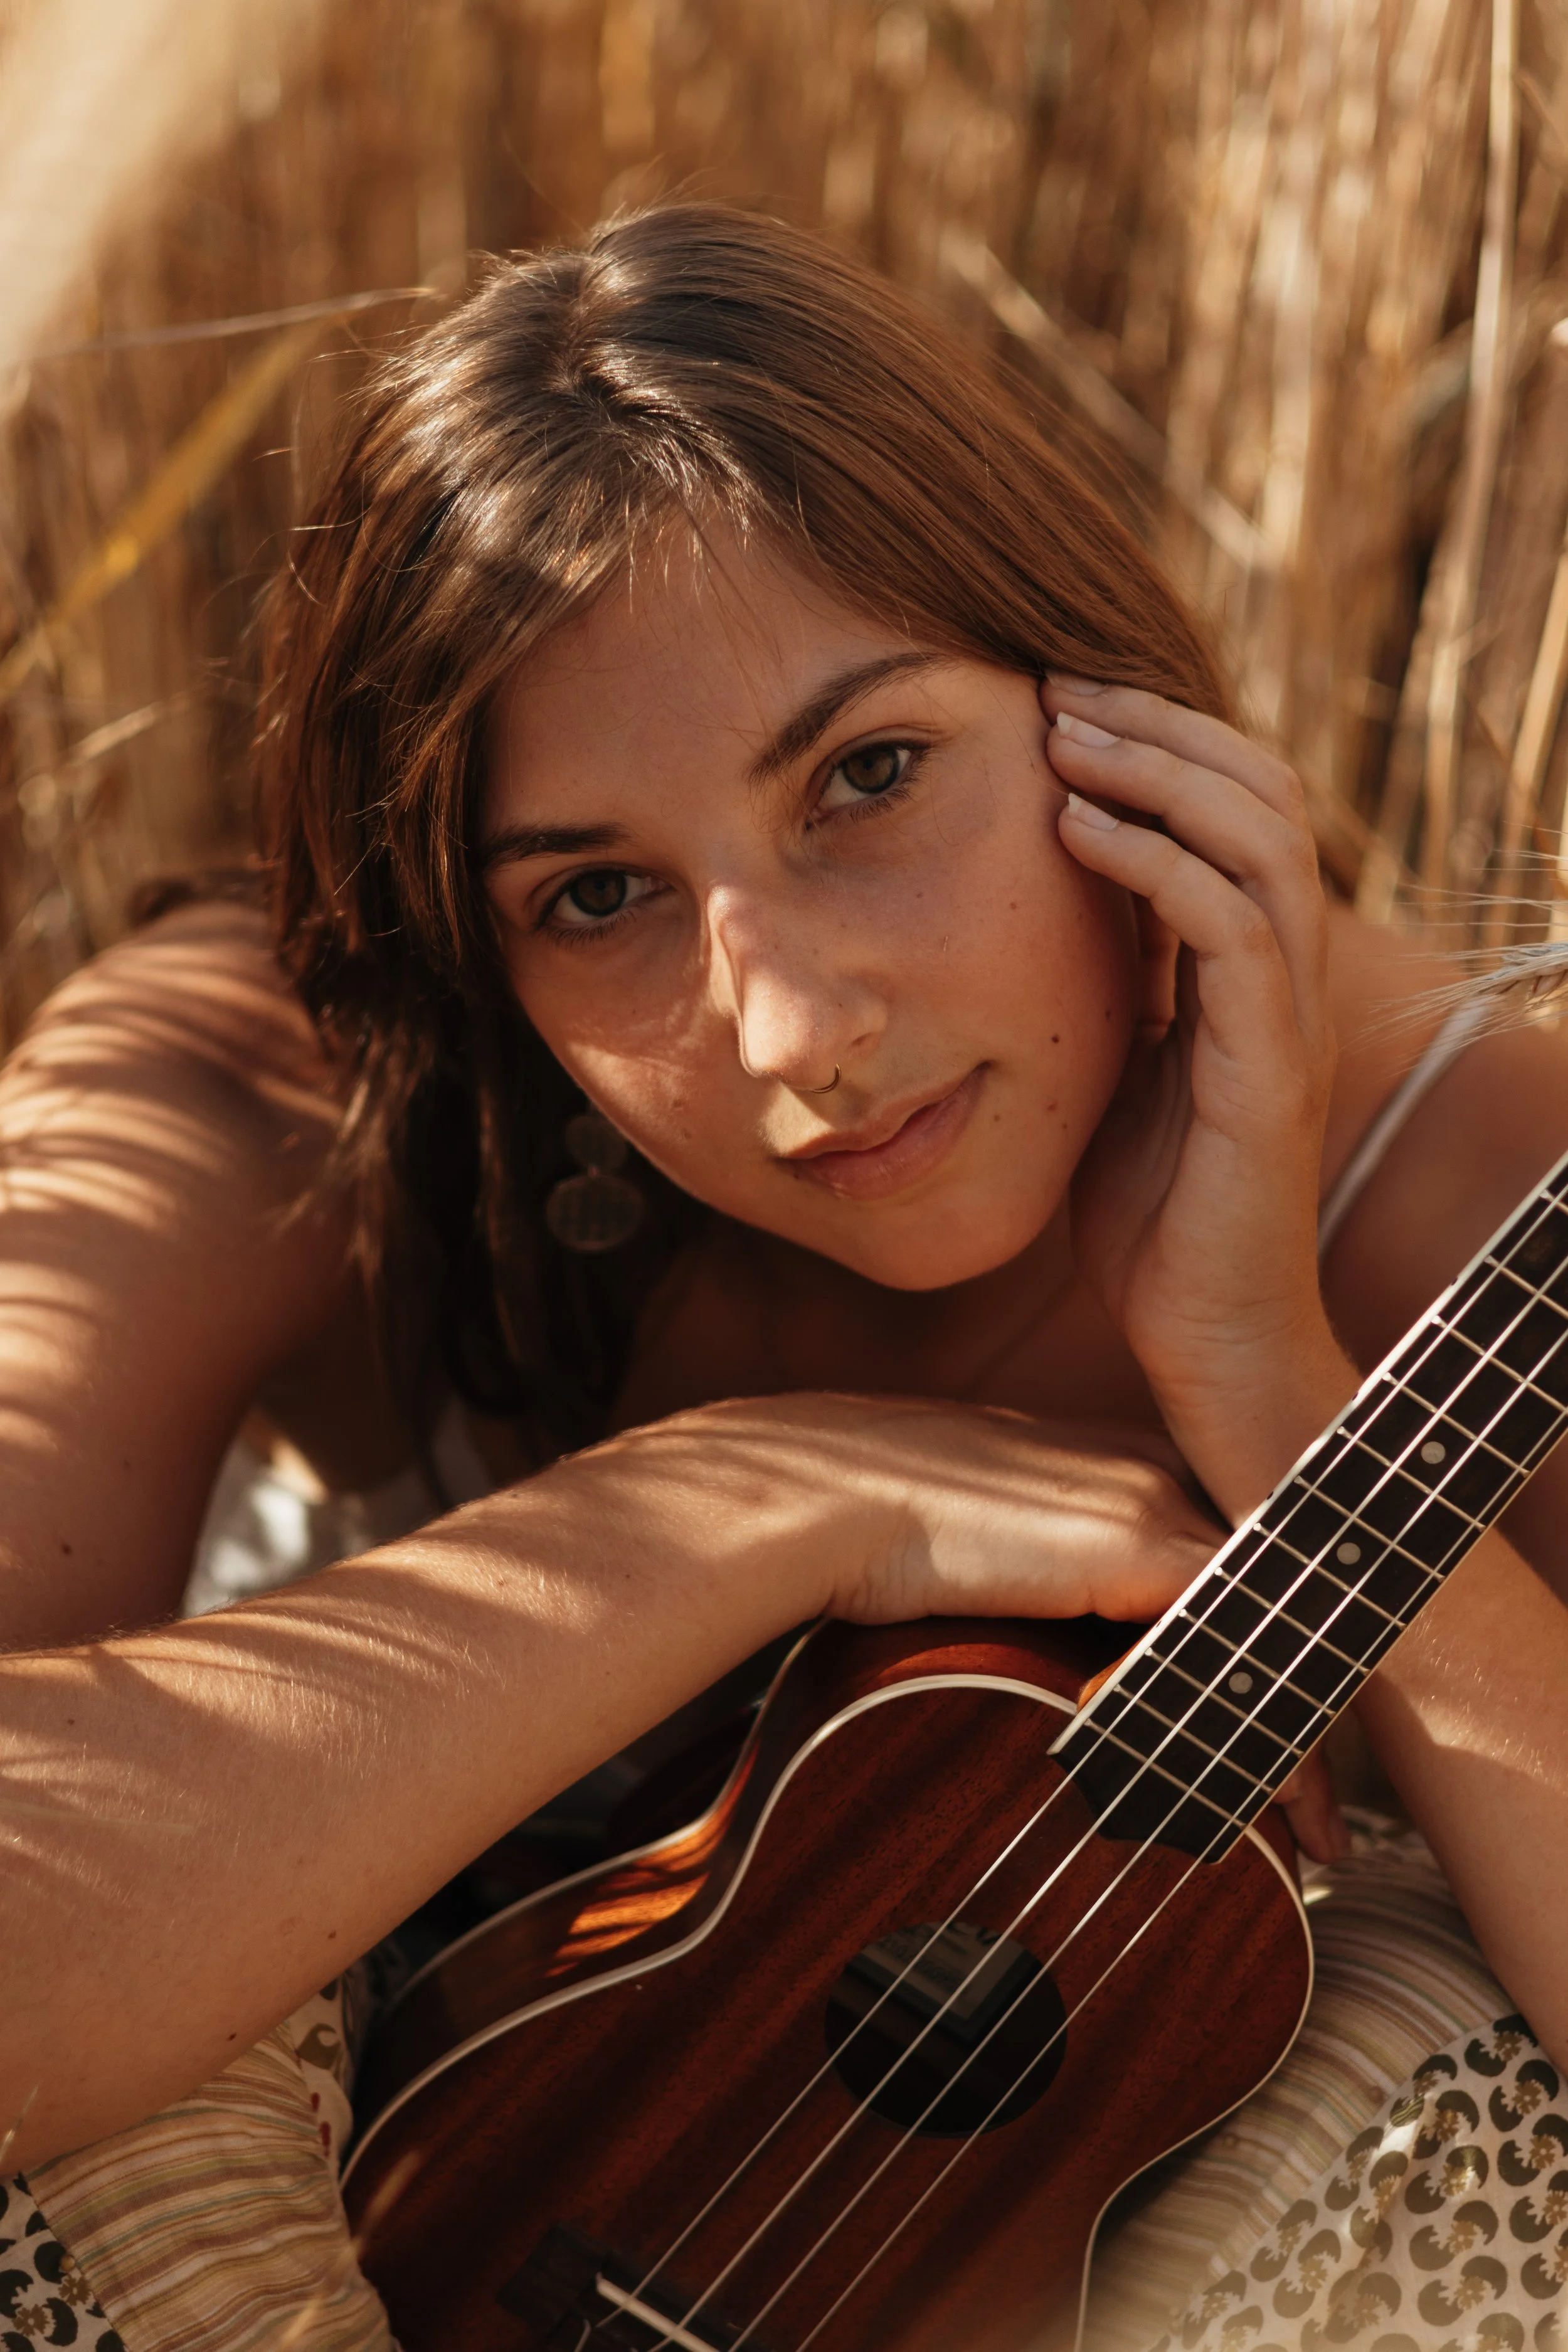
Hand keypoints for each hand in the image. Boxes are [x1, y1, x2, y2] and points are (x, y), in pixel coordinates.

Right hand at [664, 1394, 1348, 1853]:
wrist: (819, 1493)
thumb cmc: (862, 1535)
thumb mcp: (971, 1565)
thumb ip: (1030, 1593)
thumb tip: (1047, 1681)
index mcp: (1114, 1470)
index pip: (1226, 1574)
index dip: (1262, 1667)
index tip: (1282, 1760)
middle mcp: (1153, 1472)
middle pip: (1273, 1603)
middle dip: (1308, 1714)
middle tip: (1327, 1823)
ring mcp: (1155, 1500)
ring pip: (1274, 1631)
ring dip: (1301, 1742)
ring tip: (1319, 1836)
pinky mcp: (1143, 1538)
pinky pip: (1246, 1647)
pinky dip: (1275, 1732)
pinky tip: (1281, 1806)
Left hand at [1044, 677, 1351, 1506]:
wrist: (1203, 1334)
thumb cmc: (1151, 1218)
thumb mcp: (1117, 1076)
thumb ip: (1112, 993)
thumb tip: (1055, 917)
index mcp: (1252, 972)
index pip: (1239, 811)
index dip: (1162, 744)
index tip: (1064, 705)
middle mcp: (1287, 978)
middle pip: (1264, 795)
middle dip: (1161, 728)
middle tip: (1061, 690)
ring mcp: (1286, 1020)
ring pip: (1263, 840)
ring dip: (1162, 773)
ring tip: (1067, 739)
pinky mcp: (1266, 1070)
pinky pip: (1234, 930)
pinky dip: (1160, 864)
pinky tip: (1079, 832)